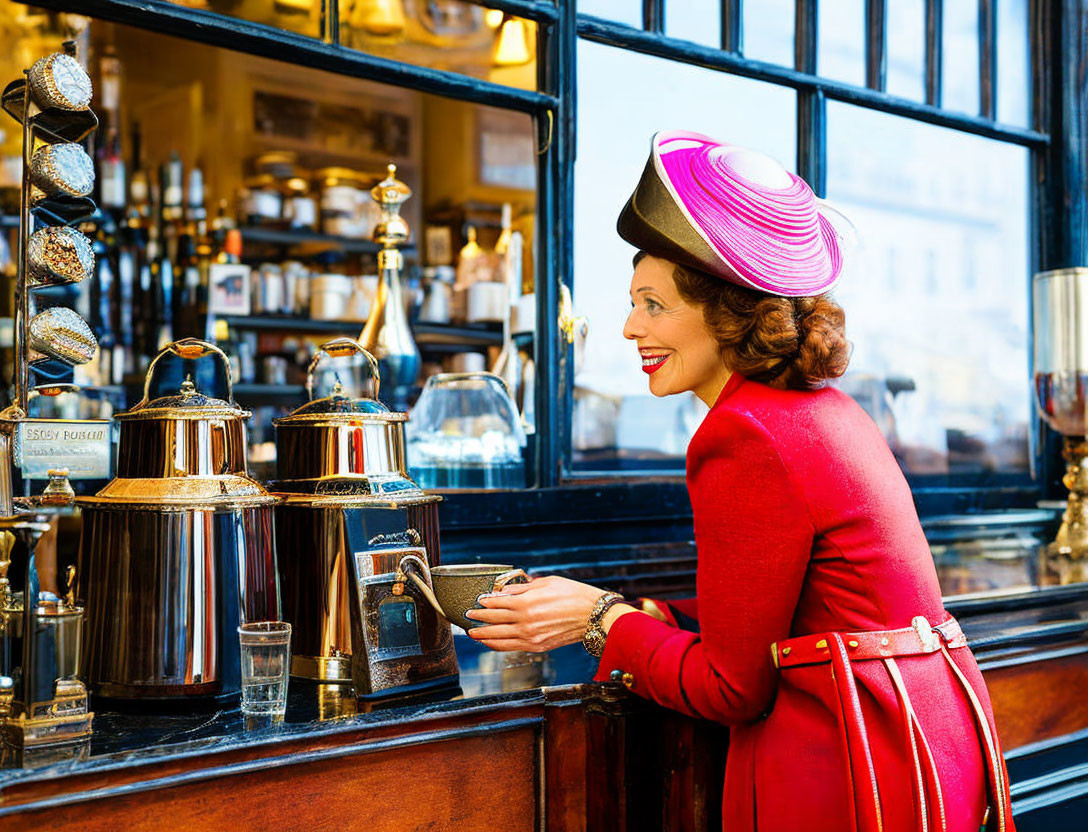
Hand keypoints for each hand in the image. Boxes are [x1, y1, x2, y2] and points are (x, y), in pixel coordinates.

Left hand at [465, 575, 610, 652]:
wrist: (593, 615)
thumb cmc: (573, 594)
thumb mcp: (546, 583)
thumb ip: (523, 588)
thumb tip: (505, 591)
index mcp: (526, 603)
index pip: (496, 604)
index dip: (484, 603)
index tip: (477, 601)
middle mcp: (525, 622)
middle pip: (493, 622)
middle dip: (478, 619)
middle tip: (468, 616)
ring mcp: (531, 637)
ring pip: (499, 638)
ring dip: (483, 636)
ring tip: (472, 633)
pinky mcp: (537, 646)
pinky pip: (511, 648)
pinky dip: (497, 646)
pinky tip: (490, 643)